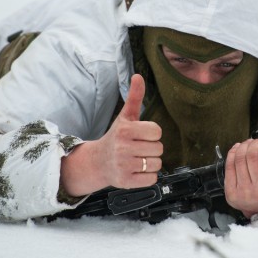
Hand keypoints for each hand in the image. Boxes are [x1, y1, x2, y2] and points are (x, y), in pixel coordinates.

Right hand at [60, 74, 162, 195]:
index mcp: (125, 130)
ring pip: (157, 164)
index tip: (142, 135)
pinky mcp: (126, 181)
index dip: (152, 133)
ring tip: (138, 159)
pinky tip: (137, 170)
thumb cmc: (117, 137)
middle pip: (159, 149)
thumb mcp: (125, 117)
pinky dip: (148, 176)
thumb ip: (134, 97)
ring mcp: (124, 165)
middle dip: (152, 148)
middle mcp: (123, 148)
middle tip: (139, 148)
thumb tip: (138, 76)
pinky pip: (152, 180)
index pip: (157, 132)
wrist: (98, 162)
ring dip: (151, 163)